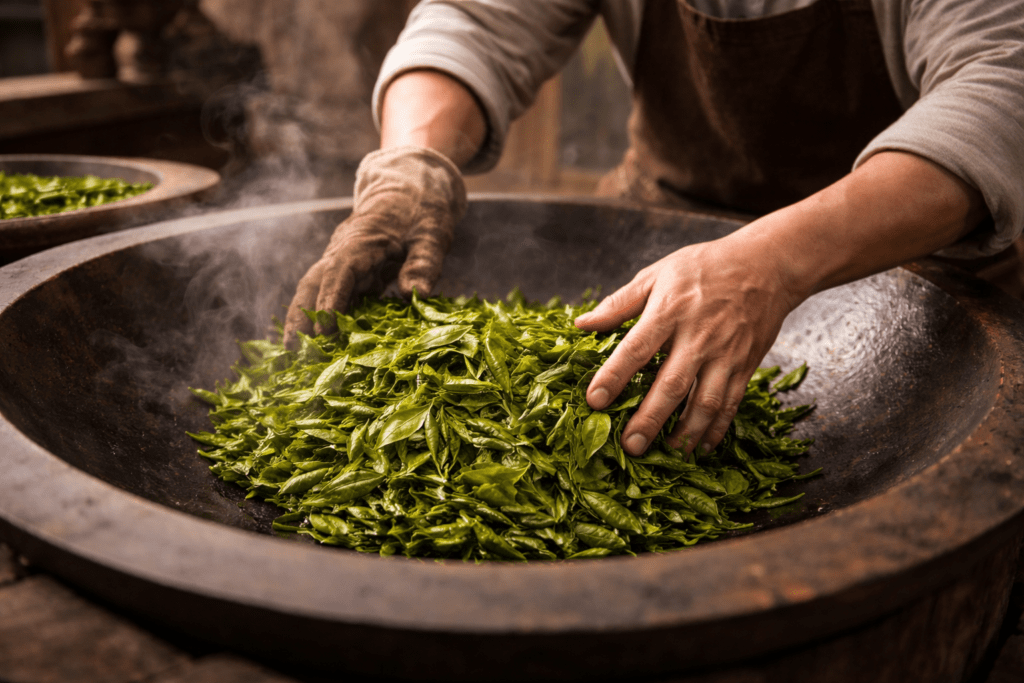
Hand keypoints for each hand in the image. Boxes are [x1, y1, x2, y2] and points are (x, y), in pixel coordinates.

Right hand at [284, 145, 466, 346]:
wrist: (414, 185)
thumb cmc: (423, 207)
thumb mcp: (432, 233)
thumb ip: (425, 262)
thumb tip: (416, 295)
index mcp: (361, 240)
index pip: (340, 271)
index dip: (330, 300)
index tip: (325, 328)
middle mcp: (344, 252)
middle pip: (313, 283)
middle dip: (300, 316)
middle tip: (292, 349)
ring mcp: (344, 262)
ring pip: (317, 292)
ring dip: (306, 320)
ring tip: (297, 355)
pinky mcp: (353, 273)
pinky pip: (333, 296)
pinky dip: (325, 318)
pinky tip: (322, 344)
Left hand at [574, 233, 798, 455]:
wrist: (767, 265)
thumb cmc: (705, 268)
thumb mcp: (658, 274)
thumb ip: (619, 302)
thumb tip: (582, 324)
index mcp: (670, 311)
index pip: (636, 348)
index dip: (614, 376)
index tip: (594, 400)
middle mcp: (699, 336)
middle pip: (672, 384)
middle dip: (650, 418)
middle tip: (630, 446)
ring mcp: (726, 353)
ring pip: (706, 402)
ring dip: (686, 433)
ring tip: (668, 455)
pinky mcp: (745, 365)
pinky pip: (731, 403)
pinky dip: (717, 429)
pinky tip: (702, 447)